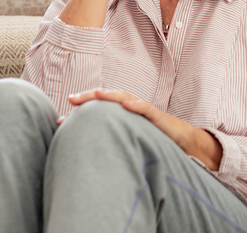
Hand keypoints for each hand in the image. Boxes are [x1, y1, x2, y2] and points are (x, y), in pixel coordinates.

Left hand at [63, 88, 222, 170]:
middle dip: (90, 96)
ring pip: (127, 98)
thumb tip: (88, 152)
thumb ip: (113, 139)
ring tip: (97, 94)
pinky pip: (148, 109)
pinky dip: (137, 105)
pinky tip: (127, 104)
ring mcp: (146, 112)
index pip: (101, 108)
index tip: (61, 115)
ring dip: (111, 95)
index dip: (84, 109)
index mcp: (124, 115)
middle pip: (110, 98)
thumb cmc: (156, 140)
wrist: (185, 142)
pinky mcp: (160, 118)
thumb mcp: (130, 139)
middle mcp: (133, 109)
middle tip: (71, 99)